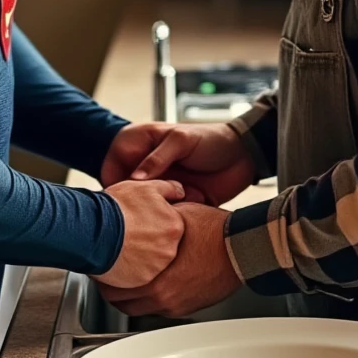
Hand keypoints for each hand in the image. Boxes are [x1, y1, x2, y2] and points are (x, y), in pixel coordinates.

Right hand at [93, 179, 185, 288]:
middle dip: (150, 241)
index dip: (155, 223)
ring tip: (124, 245)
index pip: (171, 227)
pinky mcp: (143, 279)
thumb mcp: (146, 188)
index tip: (142, 222)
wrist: (93, 229)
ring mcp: (157, 267)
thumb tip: (181, 192)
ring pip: (152, 262)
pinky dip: (132, 269)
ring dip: (142, 256)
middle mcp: (171, 248)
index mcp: (175, 225)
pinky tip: (120, 258)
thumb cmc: (117, 206)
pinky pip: (140, 275)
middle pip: (163, 246)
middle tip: (132, 233)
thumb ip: (169, 189)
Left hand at [98, 202, 241, 316]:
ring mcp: (174, 304)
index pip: (114, 283)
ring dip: (127, 296)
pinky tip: (147, 284)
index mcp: (155, 274)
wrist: (242, 249)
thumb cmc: (215, 232)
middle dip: (110, 288)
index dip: (102, 272)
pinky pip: (156, 309)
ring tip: (122, 281)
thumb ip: (153, 216)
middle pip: (120, 301)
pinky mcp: (185, 308)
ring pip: (136, 308)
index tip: (98, 264)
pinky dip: (147, 299)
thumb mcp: (176, 215)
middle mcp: (162, 295)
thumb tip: (135, 210)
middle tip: (104, 275)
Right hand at [101, 122, 256, 206]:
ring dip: (157, 212)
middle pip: (128, 191)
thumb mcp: (182, 141)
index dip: (114, 184)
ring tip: (174, 209)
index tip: (119, 199)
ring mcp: (162, 186)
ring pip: (146, 206)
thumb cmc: (211, 140)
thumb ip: (158, 157)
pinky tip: (186, 213)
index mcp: (142, 146)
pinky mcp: (176, 202)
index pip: (114, 168)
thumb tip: (134, 178)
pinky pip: (166, 215)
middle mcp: (148, 169)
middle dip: (136, 203)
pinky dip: (172, 218)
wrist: (243, 155)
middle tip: (145, 211)